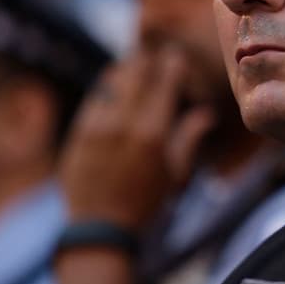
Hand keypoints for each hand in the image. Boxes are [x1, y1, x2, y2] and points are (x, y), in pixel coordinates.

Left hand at [59, 47, 216, 230]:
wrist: (100, 229)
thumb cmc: (146, 205)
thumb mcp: (176, 175)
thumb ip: (189, 138)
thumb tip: (206, 113)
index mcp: (153, 134)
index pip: (164, 83)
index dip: (171, 65)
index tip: (176, 57)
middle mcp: (123, 124)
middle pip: (136, 73)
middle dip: (147, 59)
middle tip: (154, 53)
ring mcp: (97, 126)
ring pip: (112, 81)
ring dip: (126, 69)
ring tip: (135, 64)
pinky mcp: (78, 132)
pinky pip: (95, 98)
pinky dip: (107, 87)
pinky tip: (113, 86)